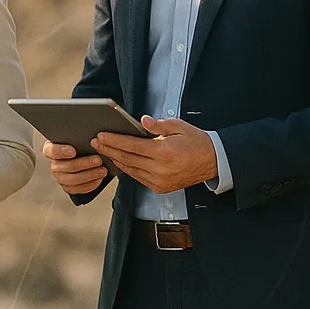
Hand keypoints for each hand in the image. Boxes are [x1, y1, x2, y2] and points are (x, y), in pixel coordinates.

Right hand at [43, 141, 111, 195]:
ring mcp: (60, 177)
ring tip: (102, 170)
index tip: (73, 151)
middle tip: (98, 160)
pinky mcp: (68, 187)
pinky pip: (78, 189)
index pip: (51, 151)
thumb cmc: (80, 145)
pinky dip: (90, 184)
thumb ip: (79, 138)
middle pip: (66, 167)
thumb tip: (91, 138)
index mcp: (52, 150)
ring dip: (89, 175)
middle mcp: (54, 164)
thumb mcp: (78, 139)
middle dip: (84, 164)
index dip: (61, 151)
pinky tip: (99, 178)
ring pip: (72, 180)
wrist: (84, 157)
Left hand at [92, 116, 217, 194]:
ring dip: (115, 159)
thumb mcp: (179, 127)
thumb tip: (141, 121)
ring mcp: (160, 181)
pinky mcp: (160, 187)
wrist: (214, 161)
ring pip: (130, 170)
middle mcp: (160, 169)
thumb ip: (158, 125)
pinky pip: (138, 177)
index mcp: (163, 153)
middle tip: (95, 142)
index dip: (113, 140)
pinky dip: (127, 169)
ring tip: (103, 150)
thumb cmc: (196, 141)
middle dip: (109, 149)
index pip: (131, 146)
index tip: (101, 135)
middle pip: (127, 158)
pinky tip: (119, 161)